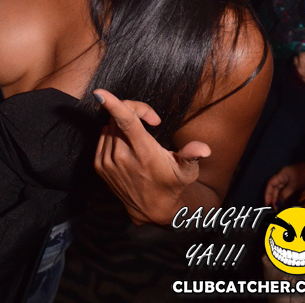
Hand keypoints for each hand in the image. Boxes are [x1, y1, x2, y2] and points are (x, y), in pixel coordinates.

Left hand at [93, 89, 210, 225]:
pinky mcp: (99, 166)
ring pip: (110, 125)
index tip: (100, 93)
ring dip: (123, 123)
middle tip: (151, 121)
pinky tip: (127, 144)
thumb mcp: (187, 172)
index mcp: (143, 152)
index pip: (126, 122)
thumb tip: (204, 149)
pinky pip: (103, 135)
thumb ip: (192, 156)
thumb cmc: (173, 184)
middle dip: (134, 110)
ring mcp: (108, 162)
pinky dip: (114, 133)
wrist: (152, 210)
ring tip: (140, 136)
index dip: (113, 105)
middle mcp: (122, 156)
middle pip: (119, 117)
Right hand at [264, 162, 304, 208]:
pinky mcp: (294, 186)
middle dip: (274, 198)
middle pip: (275, 189)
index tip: (267, 203)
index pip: (270, 184)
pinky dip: (285, 199)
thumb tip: (278, 203)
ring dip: (279, 200)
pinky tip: (285, 205)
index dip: (267, 193)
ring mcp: (288, 182)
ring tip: (278, 209)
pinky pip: (287, 193)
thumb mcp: (294, 184)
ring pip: (281, 192)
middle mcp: (283, 178)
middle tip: (274, 209)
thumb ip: (285, 193)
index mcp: (281, 175)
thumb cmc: (304, 175)